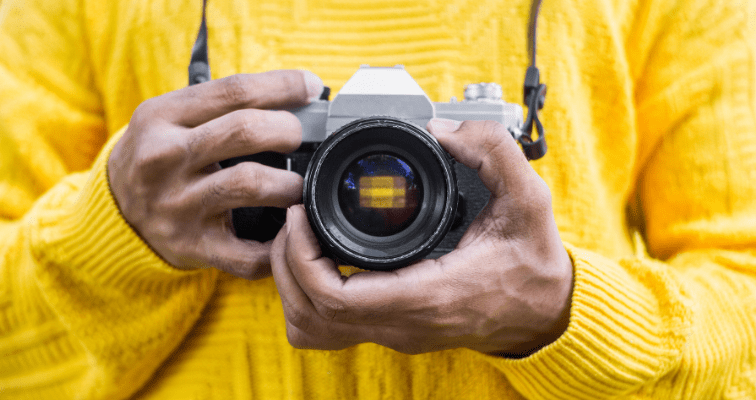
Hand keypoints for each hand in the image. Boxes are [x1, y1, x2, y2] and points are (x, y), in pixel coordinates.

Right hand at [108, 70, 323, 278]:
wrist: (112, 213)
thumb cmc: (158, 156)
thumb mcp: (170, 119)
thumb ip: (221, 107)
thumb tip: (296, 99)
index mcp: (161, 117)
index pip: (234, 91)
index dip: (282, 86)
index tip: (311, 86)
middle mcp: (164, 158)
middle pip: (244, 131)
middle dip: (288, 130)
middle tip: (301, 137)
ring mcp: (177, 205)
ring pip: (250, 184)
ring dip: (290, 183)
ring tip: (299, 185)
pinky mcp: (192, 246)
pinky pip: (248, 252)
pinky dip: (279, 244)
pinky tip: (290, 231)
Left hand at [270, 118, 572, 355]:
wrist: (544, 312)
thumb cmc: (533, 263)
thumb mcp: (528, 199)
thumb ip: (493, 152)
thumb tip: (443, 127)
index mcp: (430, 294)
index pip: (338, 298)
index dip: (302, 257)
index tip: (301, 214)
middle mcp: (405, 323)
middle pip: (311, 316)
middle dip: (286, 265)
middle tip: (294, 220)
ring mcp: (396, 333)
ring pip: (313, 330)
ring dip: (292, 286)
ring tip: (299, 241)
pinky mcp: (394, 330)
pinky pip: (331, 330)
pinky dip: (310, 300)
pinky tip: (319, 265)